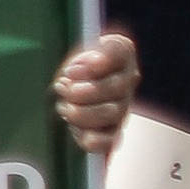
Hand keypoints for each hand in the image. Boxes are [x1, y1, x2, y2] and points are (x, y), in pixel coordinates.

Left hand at [50, 30, 138, 156]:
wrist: (71, 85)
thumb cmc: (72, 63)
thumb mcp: (70, 48)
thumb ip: (77, 56)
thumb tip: (74, 71)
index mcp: (121, 50)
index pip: (118, 50)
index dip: (95, 62)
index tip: (70, 70)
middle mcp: (128, 78)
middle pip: (115, 87)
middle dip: (82, 91)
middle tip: (61, 88)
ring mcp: (123, 106)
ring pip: (111, 113)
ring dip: (82, 113)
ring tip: (63, 107)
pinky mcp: (113, 130)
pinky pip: (109, 140)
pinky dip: (91, 138)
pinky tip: (74, 130)